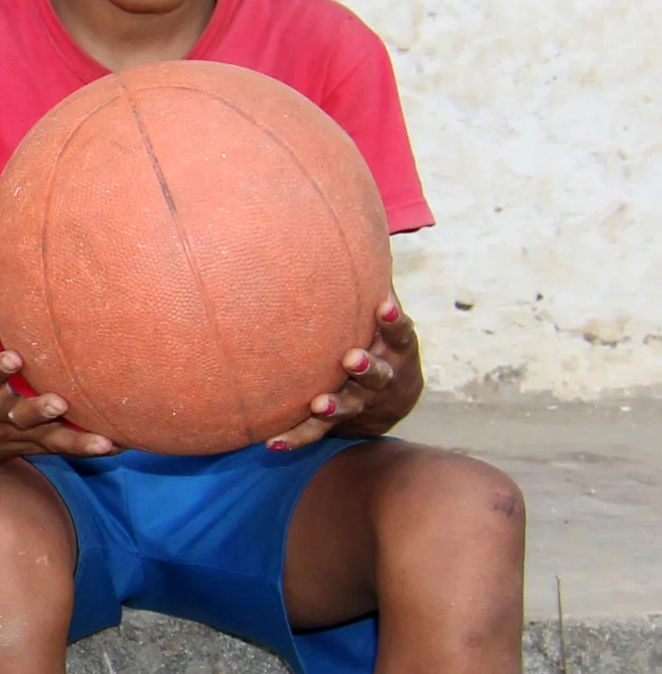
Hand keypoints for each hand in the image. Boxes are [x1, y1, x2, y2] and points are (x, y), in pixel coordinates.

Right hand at [0, 316, 116, 468]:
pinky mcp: (30, 447)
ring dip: (75, 441)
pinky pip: (59, 449)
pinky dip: (87, 448)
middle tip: (59, 403)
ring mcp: (14, 434)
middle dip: (38, 410)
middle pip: (18, 414)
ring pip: (46, 438)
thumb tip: (6, 290)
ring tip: (103, 442)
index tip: (14, 358)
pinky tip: (118, 446)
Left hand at [265, 299, 421, 448]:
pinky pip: (317, 434)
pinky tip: (272, 444)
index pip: (400, 333)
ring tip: (319, 404)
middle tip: (352, 360)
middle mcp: (385, 378)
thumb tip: (361, 229)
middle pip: (379, 375)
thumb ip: (371, 287)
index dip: (393, 320)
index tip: (384, 305)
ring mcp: (363, 404)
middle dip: (367, 368)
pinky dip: (297, 438)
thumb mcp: (385, 319)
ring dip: (335, 406)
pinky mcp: (340, 425)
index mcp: (397, 349)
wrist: (391, 404)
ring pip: (351, 407)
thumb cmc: (381, 342)